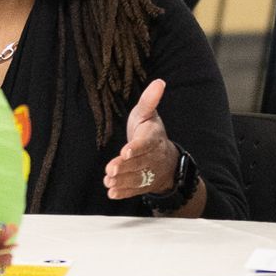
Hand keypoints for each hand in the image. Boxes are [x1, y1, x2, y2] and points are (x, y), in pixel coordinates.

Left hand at [104, 79, 177, 200]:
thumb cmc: (150, 132)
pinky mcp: (144, 184)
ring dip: (123, 181)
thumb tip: (159, 82)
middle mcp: (153, 157)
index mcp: (153, 138)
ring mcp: (149, 172)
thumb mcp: (148, 115)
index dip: (136, 148)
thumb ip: (149, 101)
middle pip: (139, 163)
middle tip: (111, 170)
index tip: (125, 151)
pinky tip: (112, 193)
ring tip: (109, 181)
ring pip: (136, 178)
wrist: (166, 159)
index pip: (145, 143)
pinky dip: (124, 192)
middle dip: (125, 167)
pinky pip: (134, 190)